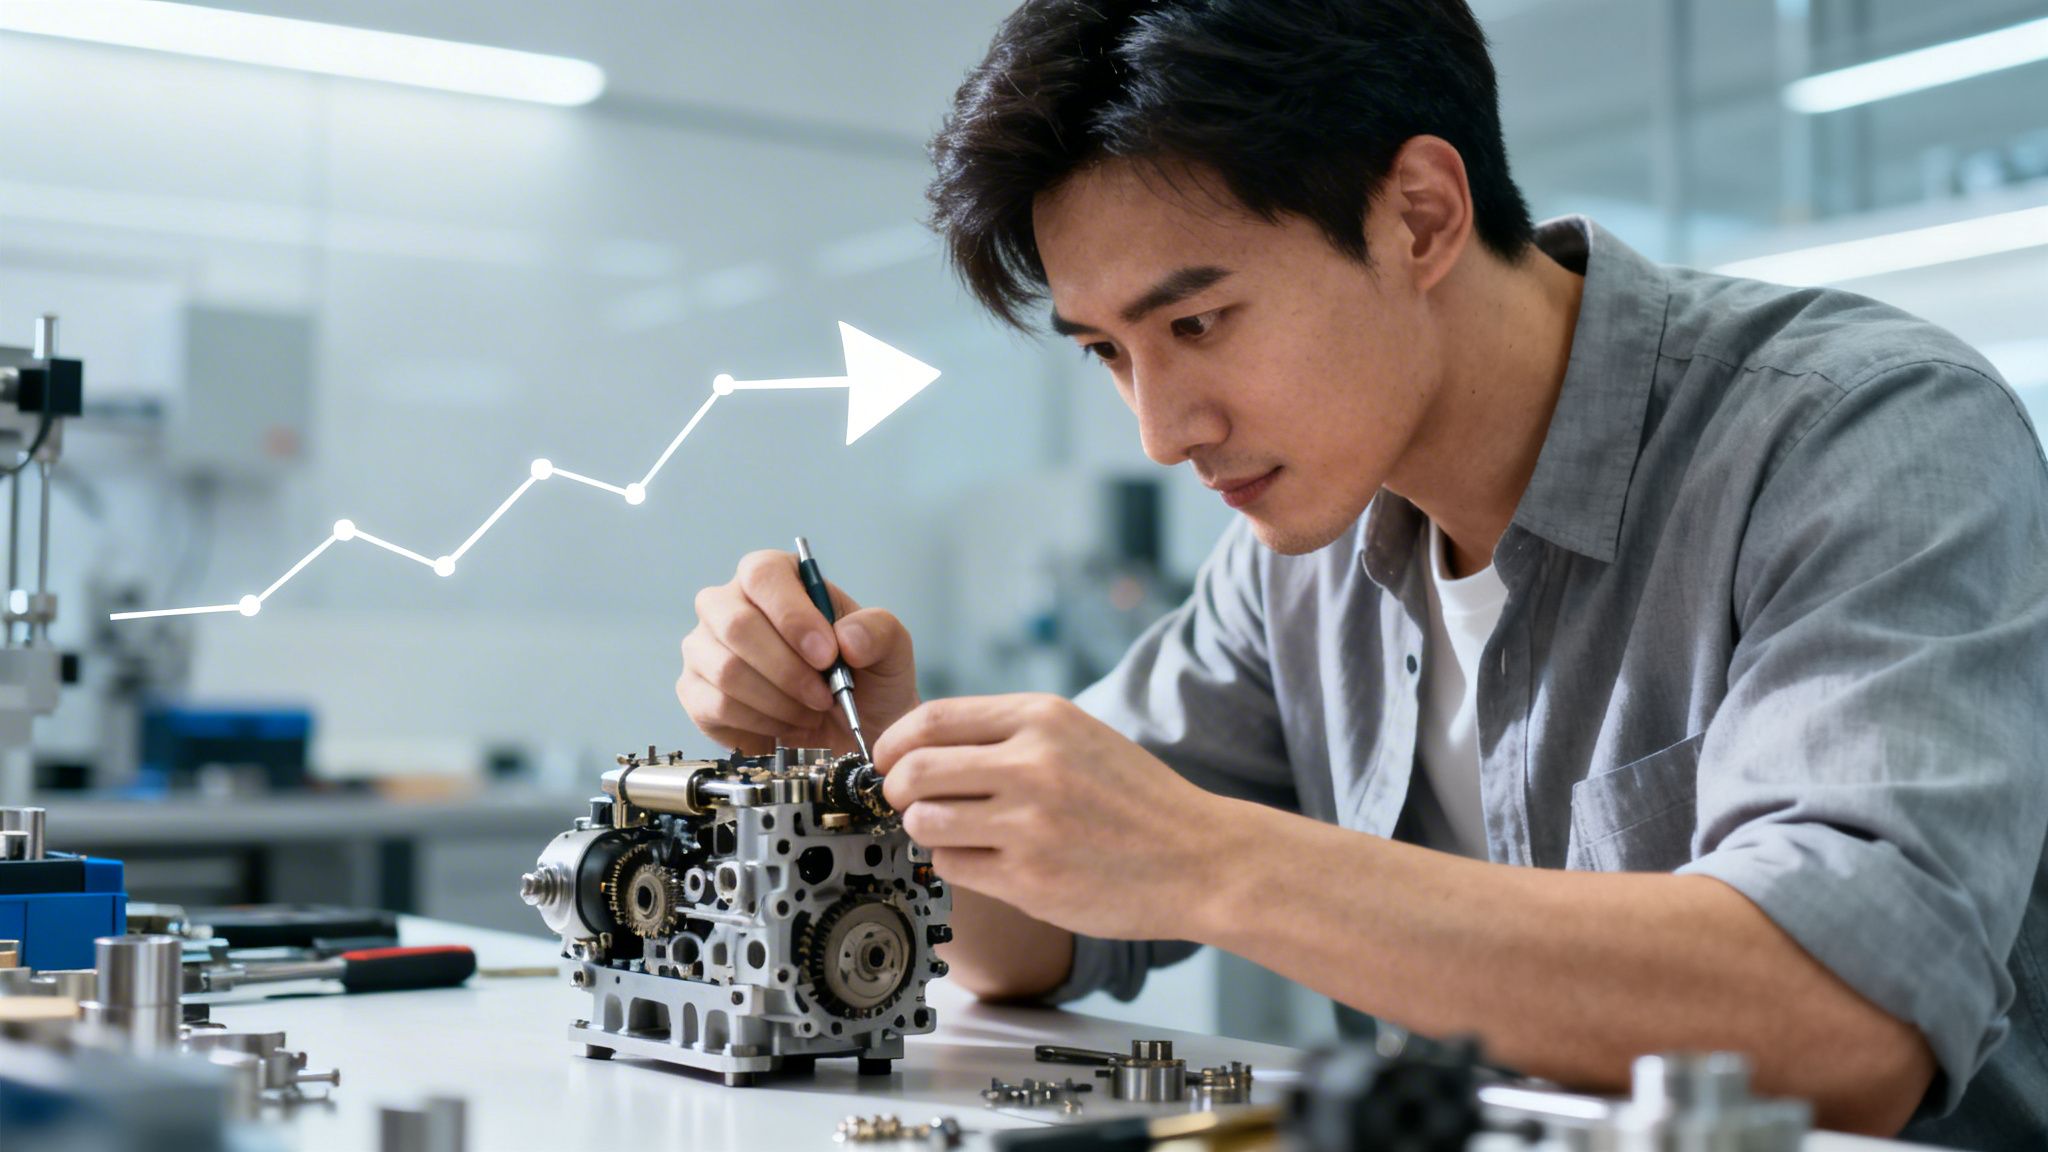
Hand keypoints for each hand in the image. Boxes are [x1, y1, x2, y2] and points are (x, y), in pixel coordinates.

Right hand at [679, 550, 919, 755]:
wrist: (851, 734)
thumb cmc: (866, 681)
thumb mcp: (890, 650)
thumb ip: (878, 631)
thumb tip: (844, 637)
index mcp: (773, 577)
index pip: (763, 574)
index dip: (792, 615)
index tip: (827, 655)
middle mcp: (728, 604)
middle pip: (735, 624)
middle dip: (788, 670)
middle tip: (825, 697)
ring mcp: (704, 647)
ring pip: (727, 671)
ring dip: (780, 701)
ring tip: (812, 710)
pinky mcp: (694, 691)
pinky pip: (716, 705)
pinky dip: (761, 723)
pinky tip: (785, 724)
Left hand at [875, 693, 1233, 940]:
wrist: (1201, 858)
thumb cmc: (1136, 800)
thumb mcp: (1079, 737)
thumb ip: (1008, 736)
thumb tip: (923, 748)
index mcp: (1043, 718)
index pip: (931, 719)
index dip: (895, 744)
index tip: (889, 761)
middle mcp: (1033, 763)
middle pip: (915, 770)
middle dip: (897, 789)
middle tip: (908, 801)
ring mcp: (1030, 823)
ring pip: (925, 822)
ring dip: (927, 830)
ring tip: (956, 832)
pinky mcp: (1030, 878)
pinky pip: (953, 866)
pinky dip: (957, 863)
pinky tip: (989, 860)